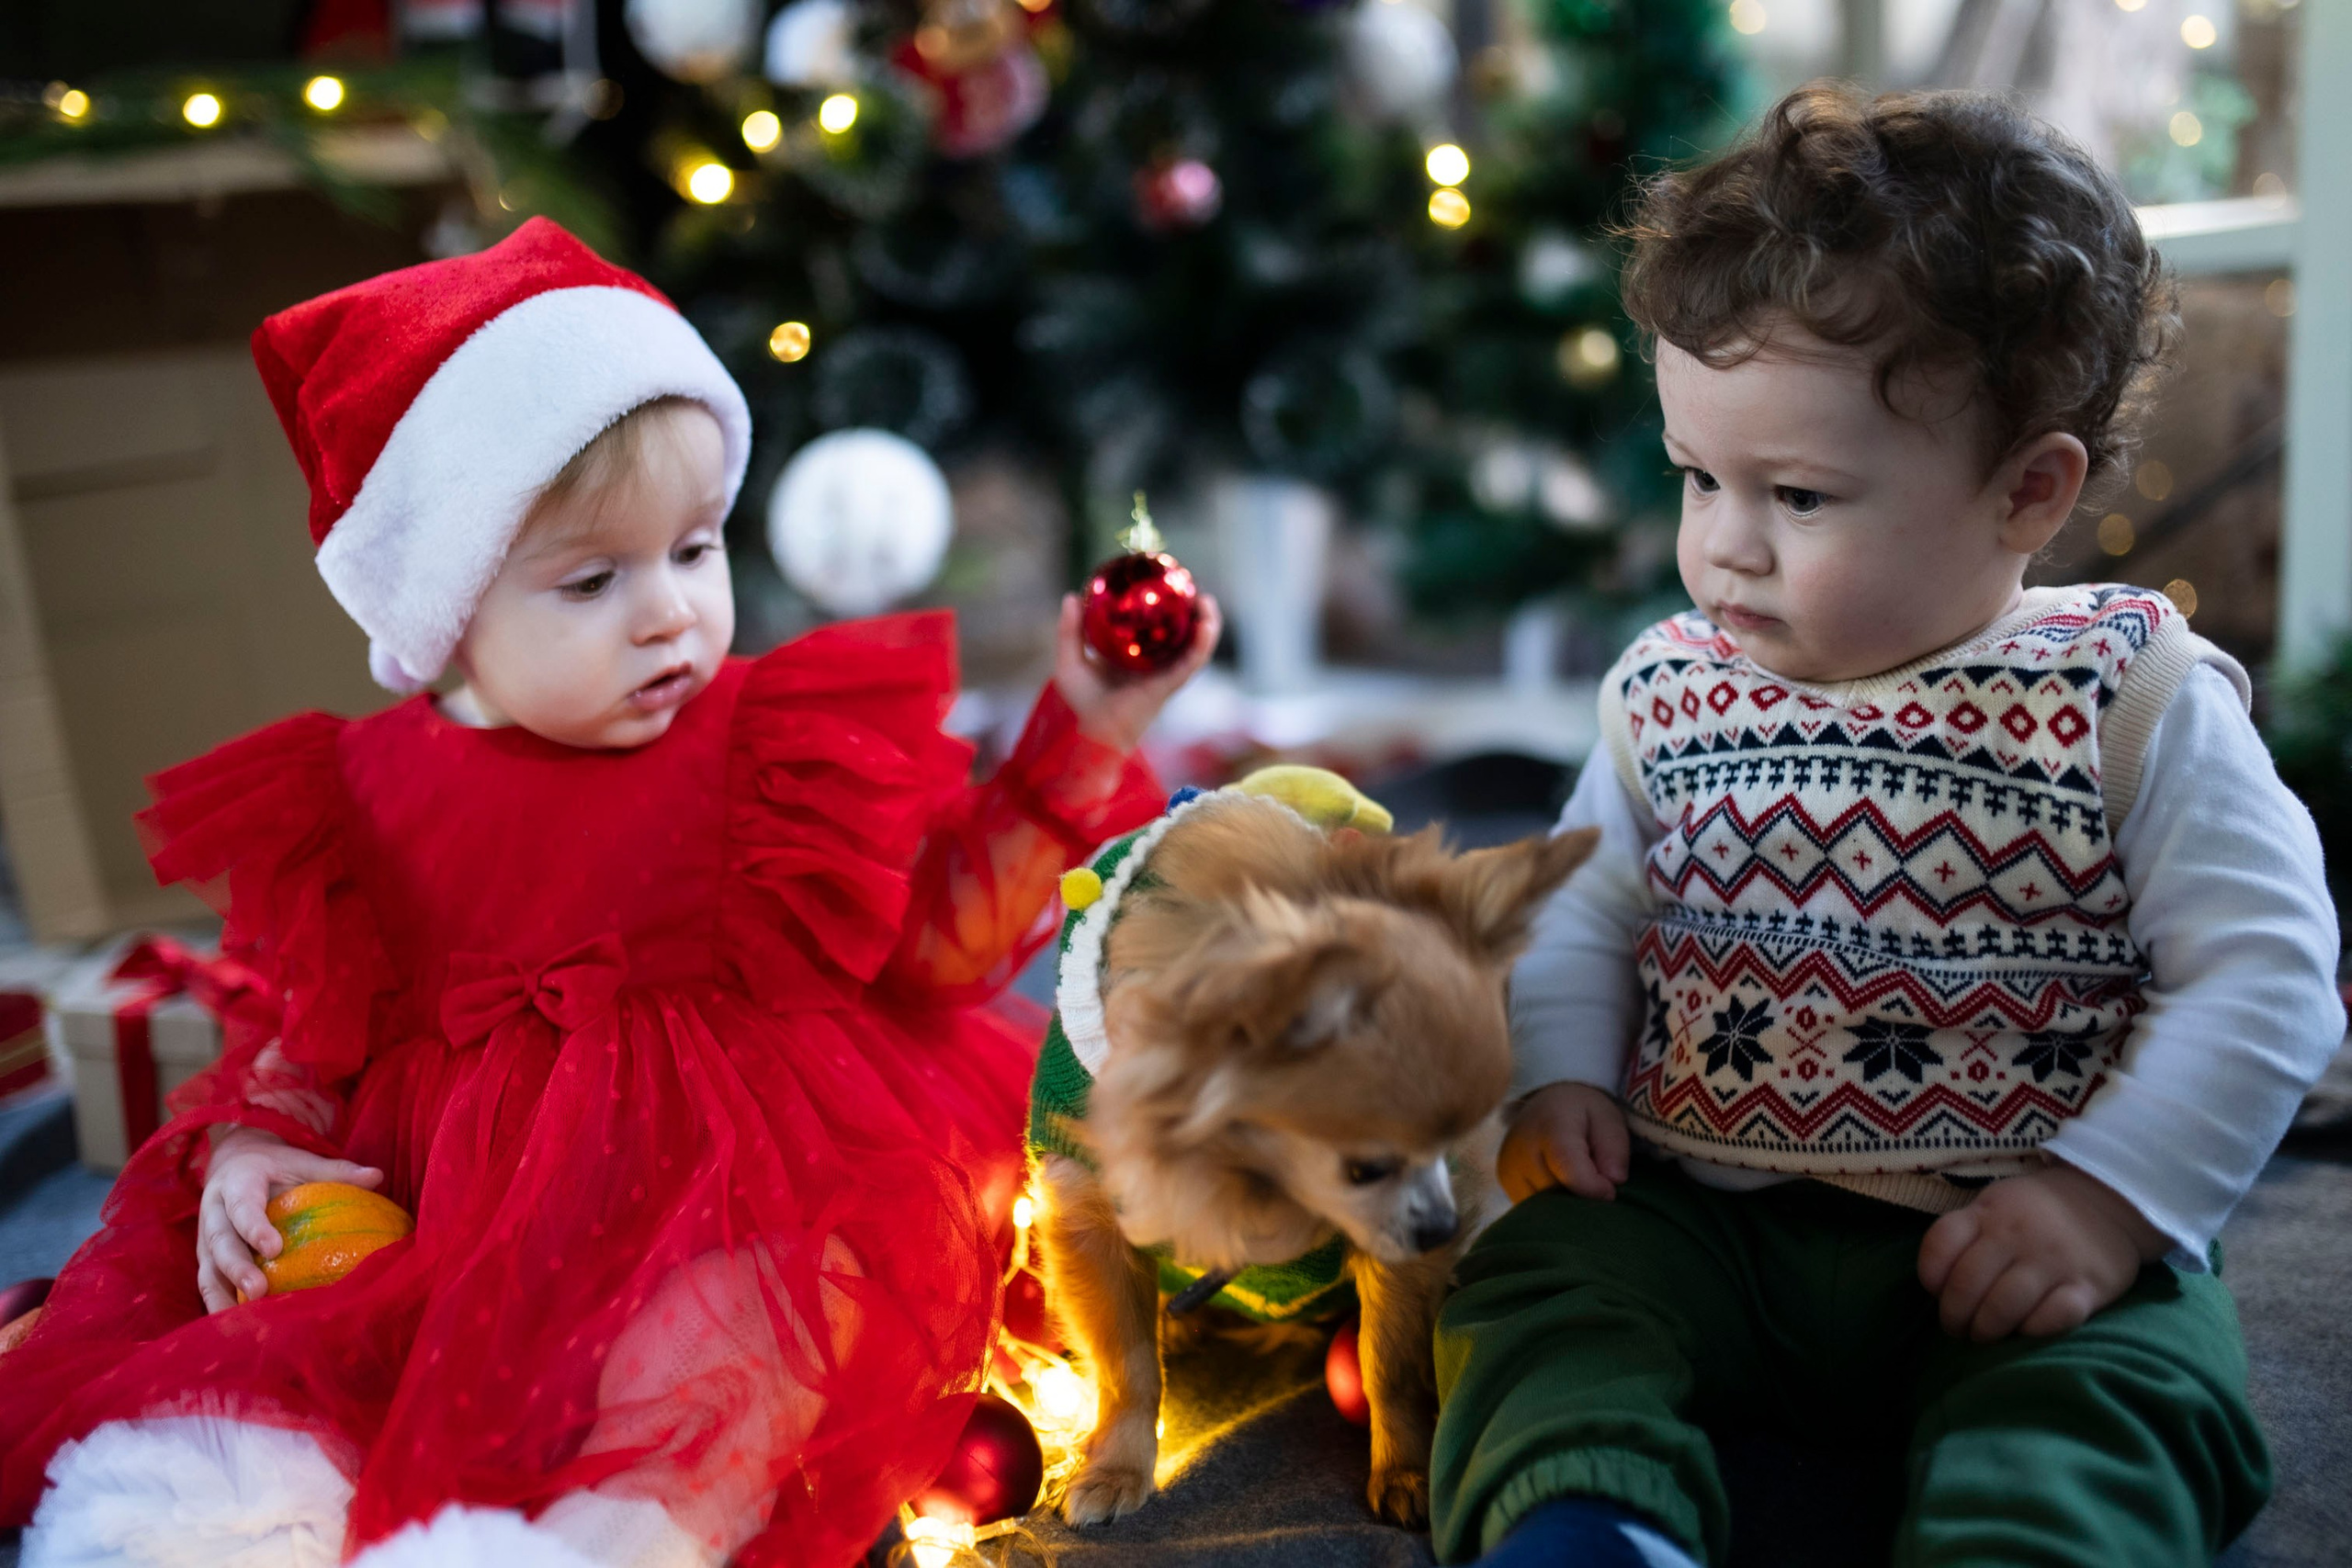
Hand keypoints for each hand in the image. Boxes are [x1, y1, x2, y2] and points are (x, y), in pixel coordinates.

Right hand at [197, 1126, 383, 1314]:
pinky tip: (235, 1325)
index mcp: (237, 1182)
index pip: (242, 1205)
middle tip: (259, 1290)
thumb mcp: (301, 1161)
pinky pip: (207, 1282)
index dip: (254, 1227)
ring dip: (224, 1293)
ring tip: (244, 1319)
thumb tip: (377, 1176)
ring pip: (208, 1267)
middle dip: (237, 1267)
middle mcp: (214, 1210)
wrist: (233, 1160)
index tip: (273, 1248)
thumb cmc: (276, 1166)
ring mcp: (205, 1236)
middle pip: (220, 1241)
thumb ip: (335, 1170)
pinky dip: (218, 1303)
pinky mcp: (205, 1256)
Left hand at [1052, 591, 1222, 754]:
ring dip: (1207, 622)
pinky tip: (1204, 624)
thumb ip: (1069, 631)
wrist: (1094, 733)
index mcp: (1136, 656)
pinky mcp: (1172, 683)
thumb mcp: (1071, 661)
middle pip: (1182, 632)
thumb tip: (1071, 596)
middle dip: (1192, 609)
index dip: (1164, 604)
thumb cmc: (1083, 703)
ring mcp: (1167, 673)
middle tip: (1188, 585)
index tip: (1162, 580)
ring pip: (1196, 645)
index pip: (1155, 627)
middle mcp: (1156, 663)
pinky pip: (1193, 660)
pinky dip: (1203, 642)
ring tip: (1206, 600)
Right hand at [1497, 1082, 1630, 1202]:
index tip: (1610, 1190)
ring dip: (1567, 1203)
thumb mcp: (1607, 1118)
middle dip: (1582, 1197)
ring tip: (1576, 1179)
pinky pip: (1534, 1209)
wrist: (1545, 1104)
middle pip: (1558, 1194)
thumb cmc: (1582, 1114)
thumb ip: (1615, 1148)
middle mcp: (1522, 1149)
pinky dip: (1552, 1204)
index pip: (1569, 1170)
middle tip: (1595, 1180)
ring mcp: (1510, 1168)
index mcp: (1550, 1126)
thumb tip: (1614, 1181)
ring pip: (1546, 1208)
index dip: (1594, 1188)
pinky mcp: (1507, 1183)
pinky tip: (1560, 1184)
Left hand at [1916, 1162, 2168, 1341]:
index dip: (1930, 1276)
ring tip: (1984, 1336)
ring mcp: (2054, 1260)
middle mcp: (2017, 1234)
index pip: (1941, 1245)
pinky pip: (2053, 1318)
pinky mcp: (2089, 1286)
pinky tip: (2025, 1330)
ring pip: (2004, 1307)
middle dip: (1954, 1316)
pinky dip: (2033, 1330)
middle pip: (1967, 1285)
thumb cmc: (2035, 1211)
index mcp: (1988, 1212)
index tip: (1936, 1292)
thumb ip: (1966, 1234)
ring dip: (1986, 1330)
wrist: (2108, 1199)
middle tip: (1957, 1329)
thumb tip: (1937, 1285)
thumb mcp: (1995, 1204)